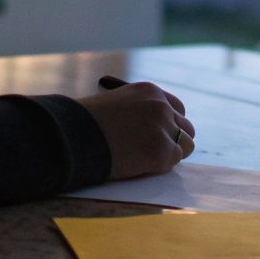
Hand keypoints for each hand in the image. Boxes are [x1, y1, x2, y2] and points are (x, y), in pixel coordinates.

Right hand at [75, 79, 195, 179]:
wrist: (73, 136)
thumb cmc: (85, 125)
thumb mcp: (115, 106)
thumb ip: (138, 113)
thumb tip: (151, 132)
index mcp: (149, 91)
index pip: (176, 108)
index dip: (170, 125)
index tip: (161, 137)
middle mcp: (161, 106)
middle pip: (186, 127)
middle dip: (174, 141)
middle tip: (156, 153)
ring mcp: (163, 127)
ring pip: (186, 145)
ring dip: (169, 154)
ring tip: (144, 160)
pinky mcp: (162, 150)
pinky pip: (172, 162)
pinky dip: (158, 167)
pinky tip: (137, 165)